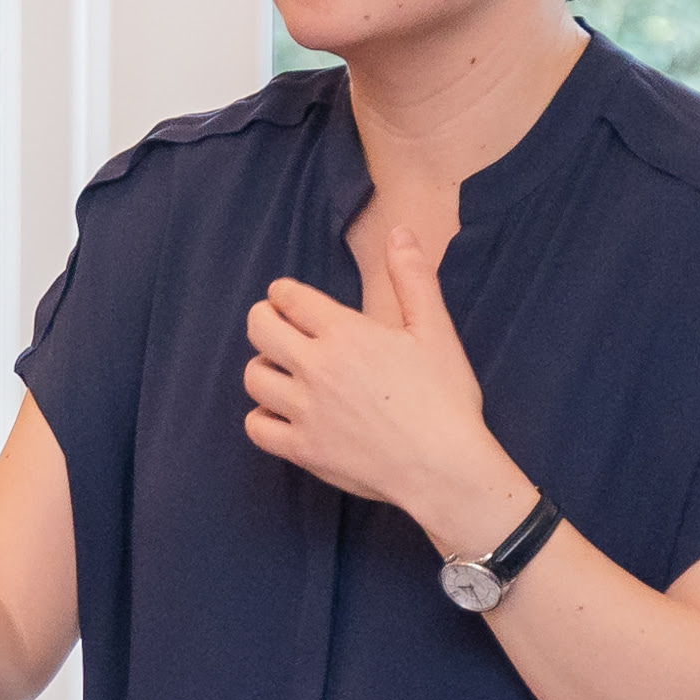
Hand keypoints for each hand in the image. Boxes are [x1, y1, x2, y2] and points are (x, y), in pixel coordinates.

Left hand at [239, 220, 518, 546]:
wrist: (444, 467)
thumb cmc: (445, 398)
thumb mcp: (435, 329)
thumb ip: (412, 277)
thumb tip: (399, 232)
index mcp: (345, 333)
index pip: (289, 298)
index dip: (283, 293)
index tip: (288, 299)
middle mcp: (315, 368)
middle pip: (259, 329)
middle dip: (263, 320)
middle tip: (277, 326)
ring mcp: (304, 411)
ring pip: (254, 378)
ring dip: (263, 368)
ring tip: (282, 370)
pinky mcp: (302, 450)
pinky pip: (257, 428)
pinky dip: (262, 418)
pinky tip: (281, 413)